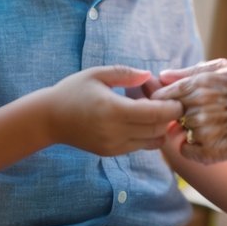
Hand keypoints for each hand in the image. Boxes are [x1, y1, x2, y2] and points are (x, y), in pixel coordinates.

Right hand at [44, 66, 182, 156]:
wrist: (49, 119)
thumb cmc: (73, 91)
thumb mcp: (97, 74)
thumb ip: (125, 73)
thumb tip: (149, 76)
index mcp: (113, 110)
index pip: (155, 114)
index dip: (172, 107)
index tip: (177, 97)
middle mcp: (115, 131)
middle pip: (158, 128)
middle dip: (169, 116)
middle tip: (170, 101)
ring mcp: (113, 145)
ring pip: (152, 141)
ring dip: (160, 127)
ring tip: (155, 110)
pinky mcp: (111, 152)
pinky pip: (140, 146)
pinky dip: (148, 135)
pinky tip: (142, 120)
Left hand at [152, 58, 226, 161]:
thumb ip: (193, 72)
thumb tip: (163, 77)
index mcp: (204, 82)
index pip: (163, 94)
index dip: (166, 98)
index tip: (178, 101)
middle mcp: (201, 106)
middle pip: (169, 114)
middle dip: (179, 113)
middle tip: (205, 113)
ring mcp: (207, 131)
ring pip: (179, 132)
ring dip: (190, 130)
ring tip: (220, 123)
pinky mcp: (216, 153)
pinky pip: (188, 151)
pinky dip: (196, 148)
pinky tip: (218, 139)